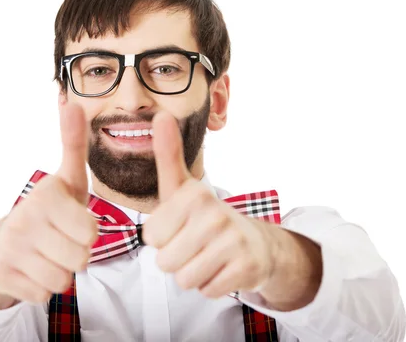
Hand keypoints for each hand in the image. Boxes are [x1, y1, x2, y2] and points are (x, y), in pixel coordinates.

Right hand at [0, 102, 97, 303]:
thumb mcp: (67, 178)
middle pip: (80, 259)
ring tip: (50, 253)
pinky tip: (34, 268)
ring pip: (63, 280)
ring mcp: (10, 250)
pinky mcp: (3, 276)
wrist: (7, 241)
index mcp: (45, 197)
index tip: (73, 222)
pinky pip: (44, 295)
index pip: (91, 233)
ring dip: (61, 271)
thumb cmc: (51, 209)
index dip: (88, 232)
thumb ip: (74, 144)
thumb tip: (71, 101)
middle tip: (62, 240)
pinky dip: (43, 287)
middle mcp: (24, 221)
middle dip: (77, 254)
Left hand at [143, 112, 277, 297]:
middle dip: (176, 258)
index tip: (180, 226)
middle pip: (165, 261)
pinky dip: (210, 284)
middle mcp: (214, 214)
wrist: (254, 242)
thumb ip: (167, 154)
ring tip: (206, 255)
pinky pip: (206, 290)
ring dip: (192, 273)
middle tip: (194, 244)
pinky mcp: (246, 268)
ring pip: (184, 278)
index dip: (162, 238)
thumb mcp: (182, 186)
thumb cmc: (205, 216)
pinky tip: (221, 267)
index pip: (151, 237)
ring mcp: (233, 241)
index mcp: (194, 194)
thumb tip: (160, 115)